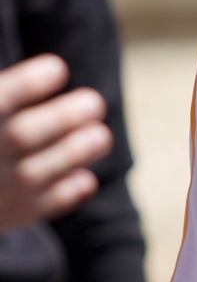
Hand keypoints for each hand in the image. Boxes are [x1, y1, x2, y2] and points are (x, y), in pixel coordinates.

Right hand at [0, 54, 111, 230]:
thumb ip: (11, 95)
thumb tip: (55, 66)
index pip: (0, 100)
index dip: (26, 84)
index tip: (58, 67)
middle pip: (20, 135)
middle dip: (61, 118)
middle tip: (95, 102)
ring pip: (32, 173)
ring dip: (72, 153)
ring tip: (101, 135)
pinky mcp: (6, 215)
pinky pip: (37, 207)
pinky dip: (65, 193)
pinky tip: (84, 177)